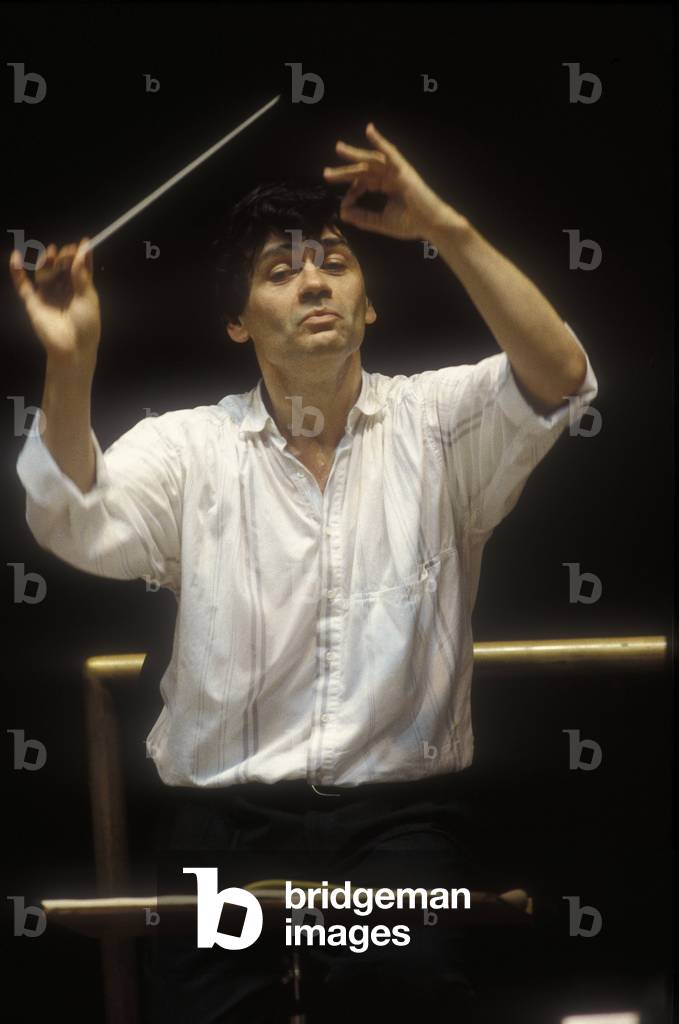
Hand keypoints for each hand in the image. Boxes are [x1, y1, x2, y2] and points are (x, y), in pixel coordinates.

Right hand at [9, 238, 100, 362]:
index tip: (82, 242)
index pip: (77, 268)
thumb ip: (81, 274)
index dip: (79, 255)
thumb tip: (81, 250)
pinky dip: (17, 272)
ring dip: (46, 261)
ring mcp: (47, 296)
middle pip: (60, 268)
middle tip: (66, 251)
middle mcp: (63, 291)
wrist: (73, 348)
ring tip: (52, 252)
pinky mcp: (33, 302)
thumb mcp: (88, 297)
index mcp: (79, 290)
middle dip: (63, 257)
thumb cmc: (87, 324)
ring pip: (44, 273)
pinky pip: (23, 285)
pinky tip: (15, 256)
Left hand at [323, 122, 466, 240]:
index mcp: (385, 187)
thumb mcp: (381, 222)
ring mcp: (396, 171)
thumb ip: (363, 217)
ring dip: (355, 154)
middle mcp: (389, 176)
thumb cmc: (410, 224)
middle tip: (326, 174)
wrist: (430, 225)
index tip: (345, 207)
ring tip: (338, 148)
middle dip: (344, 172)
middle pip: (363, 170)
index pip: (362, 184)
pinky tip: (369, 130)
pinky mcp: (403, 169)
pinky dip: (380, 140)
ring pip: (371, 159)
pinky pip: (390, 152)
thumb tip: (342, 212)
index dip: (351, 193)